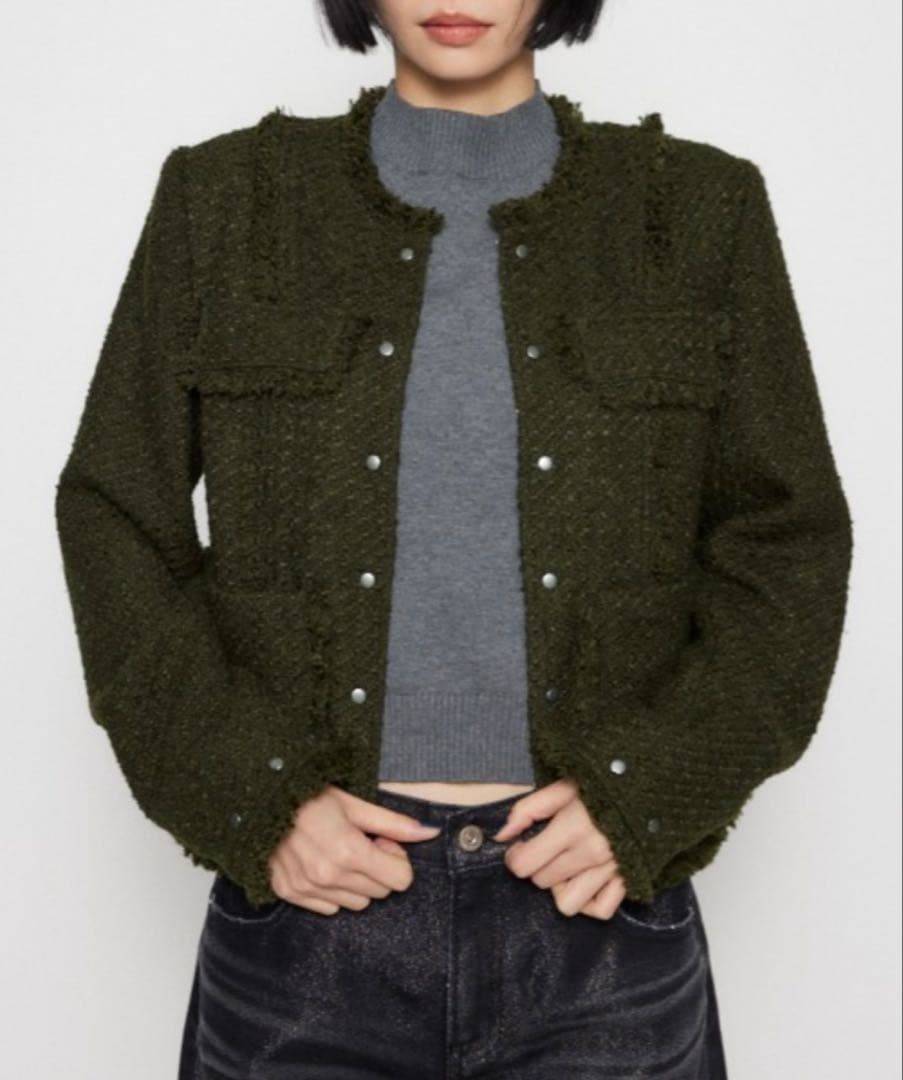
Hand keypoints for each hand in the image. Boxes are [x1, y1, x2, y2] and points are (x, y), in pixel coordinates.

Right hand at [267, 784, 440, 914]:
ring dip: (355, 882)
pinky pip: (328, 908)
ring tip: (339, 852)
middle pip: (380, 893)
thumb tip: (430, 833)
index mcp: (349, 852)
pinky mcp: (289, 894)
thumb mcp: (354, 803)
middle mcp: (328, 876)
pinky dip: (332, 890)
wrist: (258, 798)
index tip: (382, 840)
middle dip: (378, 869)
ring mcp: (306, 888)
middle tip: (361, 842)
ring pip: (356, 904)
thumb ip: (393, 824)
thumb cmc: (309, 795)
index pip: (400, 880)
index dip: (396, 859)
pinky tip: (321, 863)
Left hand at [492, 777, 626, 919]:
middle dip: (536, 866)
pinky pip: (601, 910)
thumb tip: (502, 836)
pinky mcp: (628, 879)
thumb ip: (528, 809)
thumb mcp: (563, 785)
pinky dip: (589, 901)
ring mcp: (611, 871)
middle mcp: (591, 854)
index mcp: (572, 828)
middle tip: (545, 848)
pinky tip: (584, 880)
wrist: (649, 785)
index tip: (520, 845)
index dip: (515, 856)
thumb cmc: (602, 783)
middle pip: (543, 881)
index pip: (526, 865)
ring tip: (565, 865)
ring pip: (568, 904)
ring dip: (560, 887)